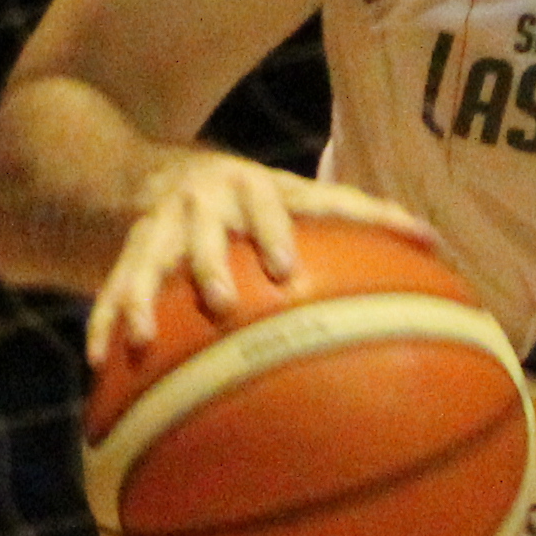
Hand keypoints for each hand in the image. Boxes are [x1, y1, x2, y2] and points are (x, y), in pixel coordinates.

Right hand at [85, 154, 437, 373]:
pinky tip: (98, 363)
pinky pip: (109, 289)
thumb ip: (358, 215)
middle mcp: (200, 203)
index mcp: (249, 188)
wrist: (156, 172)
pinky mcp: (123, 254)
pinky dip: (103, 322)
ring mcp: (157, 227)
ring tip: (140, 340)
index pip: (266, 203)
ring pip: (144, 262)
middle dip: (207, 263)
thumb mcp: (296, 195)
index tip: (284, 266)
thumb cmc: (255, 199)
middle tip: (220, 301)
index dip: (273, 230)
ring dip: (140, 298)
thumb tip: (436, 241)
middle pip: (200, 232)